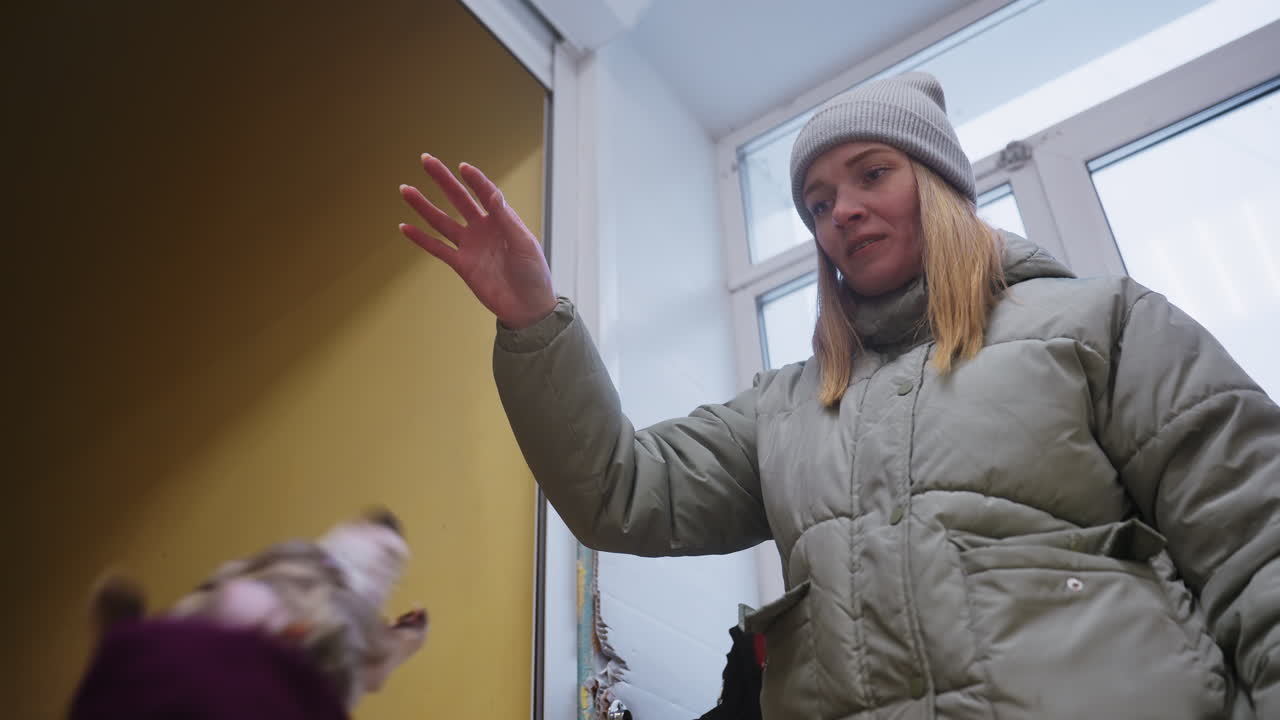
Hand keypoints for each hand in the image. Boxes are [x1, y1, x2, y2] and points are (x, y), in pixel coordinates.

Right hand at [399, 155, 556, 329]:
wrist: (528, 308)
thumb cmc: (534, 274)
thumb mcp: (524, 244)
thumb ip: (507, 219)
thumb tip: (493, 193)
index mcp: (503, 220)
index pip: (485, 192)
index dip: (474, 179)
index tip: (462, 167)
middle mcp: (483, 228)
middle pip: (458, 199)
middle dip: (442, 180)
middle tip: (425, 160)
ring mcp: (470, 246)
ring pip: (441, 221)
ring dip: (423, 206)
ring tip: (406, 190)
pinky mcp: (461, 265)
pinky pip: (437, 249)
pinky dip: (420, 239)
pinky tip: (404, 226)